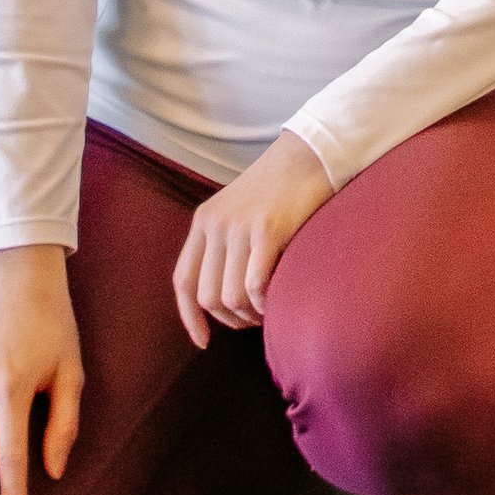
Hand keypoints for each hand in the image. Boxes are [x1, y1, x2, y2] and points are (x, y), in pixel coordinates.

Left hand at [171, 130, 334, 346]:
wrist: (311, 153)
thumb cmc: (281, 188)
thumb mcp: (238, 211)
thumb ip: (225, 244)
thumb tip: (225, 298)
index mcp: (204, 221)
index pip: (183, 281)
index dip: (189, 317)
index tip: (204, 341)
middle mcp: (215, 224)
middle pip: (208, 296)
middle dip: (231, 320)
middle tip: (254, 320)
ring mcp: (240, 227)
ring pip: (232, 296)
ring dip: (251, 314)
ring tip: (269, 309)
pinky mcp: (268, 230)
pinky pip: (257, 285)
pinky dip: (266, 303)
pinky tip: (277, 299)